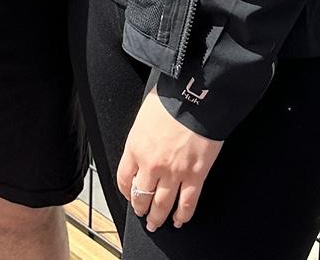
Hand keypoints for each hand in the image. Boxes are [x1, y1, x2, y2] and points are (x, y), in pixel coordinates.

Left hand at [117, 90, 223, 231]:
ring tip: (157, 223)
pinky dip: (183, 215)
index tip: (129, 194)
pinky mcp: (195, 175)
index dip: (126, 191)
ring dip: (158, 218)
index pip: (124, 179)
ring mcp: (174, 172)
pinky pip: (187, 203)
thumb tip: (143, 142)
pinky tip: (180, 219)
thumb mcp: (145, 114)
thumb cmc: (171, 98)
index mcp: (136, 146)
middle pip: (141, 197)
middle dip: (140, 209)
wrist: (195, 96)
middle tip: (142, 214)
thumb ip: (141, 134)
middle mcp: (151, 164)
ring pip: (162, 206)